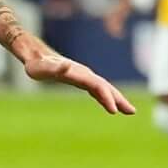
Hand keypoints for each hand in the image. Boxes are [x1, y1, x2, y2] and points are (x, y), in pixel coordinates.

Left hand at [17, 45, 134, 114]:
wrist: (36, 55)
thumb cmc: (37, 65)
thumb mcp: (43, 69)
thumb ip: (56, 68)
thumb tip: (66, 66)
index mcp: (79, 73)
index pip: (98, 86)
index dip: (106, 98)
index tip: (114, 110)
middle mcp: (84, 74)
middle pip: (106, 87)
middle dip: (119, 99)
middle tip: (132, 112)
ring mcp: (84, 76)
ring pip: (104, 88)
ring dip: (116, 98)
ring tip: (128, 110)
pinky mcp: (80, 79)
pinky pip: (97, 89)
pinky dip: (105, 96)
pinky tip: (109, 104)